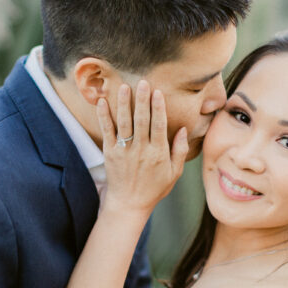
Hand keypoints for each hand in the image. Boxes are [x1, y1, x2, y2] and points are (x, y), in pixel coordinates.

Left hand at [97, 81, 187, 216]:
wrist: (129, 204)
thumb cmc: (155, 189)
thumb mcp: (174, 173)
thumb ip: (180, 151)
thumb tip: (184, 130)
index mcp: (158, 153)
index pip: (159, 125)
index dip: (158, 108)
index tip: (157, 92)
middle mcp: (141, 150)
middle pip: (141, 121)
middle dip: (142, 100)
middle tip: (142, 82)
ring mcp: (124, 151)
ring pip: (124, 123)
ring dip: (124, 104)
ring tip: (125, 87)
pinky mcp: (110, 153)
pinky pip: (107, 131)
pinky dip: (104, 116)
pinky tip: (103, 102)